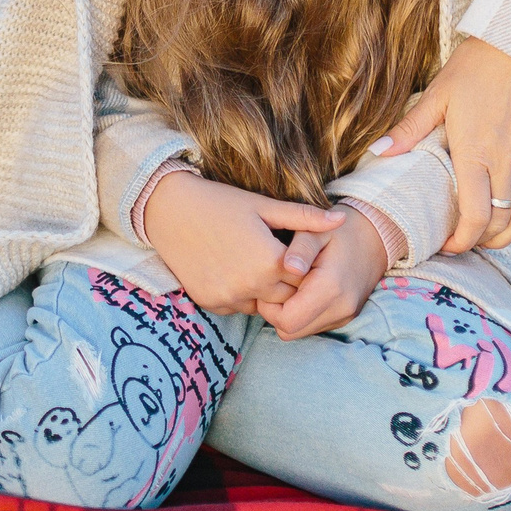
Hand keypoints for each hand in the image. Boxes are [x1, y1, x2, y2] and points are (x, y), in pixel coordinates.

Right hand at [142, 171, 343, 314]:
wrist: (168, 209)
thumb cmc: (219, 202)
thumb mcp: (263, 206)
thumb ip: (304, 218)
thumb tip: (343, 219)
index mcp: (269, 261)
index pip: (305, 277)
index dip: (303, 264)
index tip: (294, 250)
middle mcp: (250, 285)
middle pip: (287, 296)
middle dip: (287, 280)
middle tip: (274, 258)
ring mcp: (228, 297)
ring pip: (263, 305)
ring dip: (265, 290)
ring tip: (253, 262)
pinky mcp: (210, 303)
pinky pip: (239, 308)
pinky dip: (242, 295)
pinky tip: (233, 270)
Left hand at [257, 212, 387, 340]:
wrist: (375, 237)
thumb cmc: (339, 231)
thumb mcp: (317, 230)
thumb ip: (300, 249)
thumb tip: (289, 267)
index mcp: (330, 287)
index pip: (287, 320)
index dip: (268, 306)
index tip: (268, 283)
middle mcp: (340, 308)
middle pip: (290, 331)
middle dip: (274, 312)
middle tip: (275, 284)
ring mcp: (344, 316)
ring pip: (300, 331)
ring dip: (288, 314)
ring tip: (289, 285)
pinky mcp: (345, 318)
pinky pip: (313, 326)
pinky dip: (302, 314)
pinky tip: (302, 291)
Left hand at [373, 36, 510, 251]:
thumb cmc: (475, 69)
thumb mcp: (437, 96)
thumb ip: (409, 129)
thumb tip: (376, 152)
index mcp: (476, 155)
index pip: (474, 217)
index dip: (461, 240)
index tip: (445, 243)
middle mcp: (506, 164)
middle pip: (500, 223)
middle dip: (480, 242)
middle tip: (460, 241)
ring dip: (505, 233)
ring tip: (485, 234)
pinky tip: (506, 205)